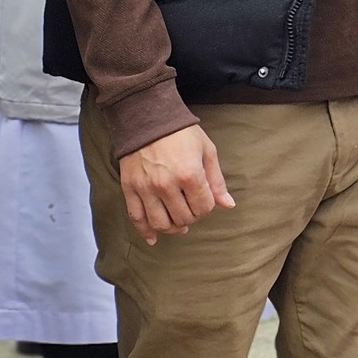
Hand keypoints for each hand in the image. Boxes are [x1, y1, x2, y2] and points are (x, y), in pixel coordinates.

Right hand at [119, 124, 233, 243]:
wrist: (147, 119)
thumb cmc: (182, 134)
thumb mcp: (207, 151)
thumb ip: (217, 181)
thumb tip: (228, 205)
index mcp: (189, 175)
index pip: (204, 208)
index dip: (208, 208)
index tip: (205, 200)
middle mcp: (166, 185)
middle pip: (184, 218)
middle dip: (192, 217)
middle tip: (192, 208)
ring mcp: (145, 188)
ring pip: (161, 223)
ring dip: (173, 227)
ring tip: (178, 224)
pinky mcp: (129, 189)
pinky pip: (136, 217)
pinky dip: (145, 231)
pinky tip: (153, 238)